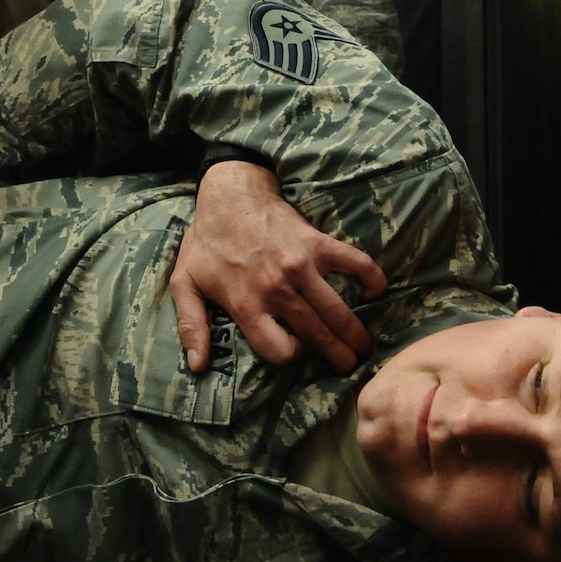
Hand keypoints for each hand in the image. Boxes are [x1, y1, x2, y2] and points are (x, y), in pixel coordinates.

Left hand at [168, 161, 385, 373]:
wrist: (231, 196)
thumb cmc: (208, 242)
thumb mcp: (185, 283)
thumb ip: (191, 325)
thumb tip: (197, 365)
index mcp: (246, 304)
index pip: (278, 349)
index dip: (290, 355)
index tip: (296, 350)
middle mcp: (277, 289)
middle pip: (316, 336)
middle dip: (337, 356)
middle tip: (349, 364)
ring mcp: (301, 266)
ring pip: (337, 310)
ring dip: (355, 332)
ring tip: (364, 344)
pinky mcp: (318, 243)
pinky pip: (354, 263)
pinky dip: (371, 277)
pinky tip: (376, 289)